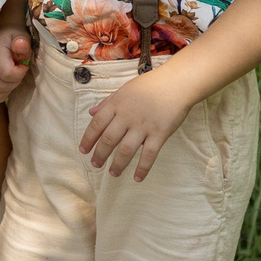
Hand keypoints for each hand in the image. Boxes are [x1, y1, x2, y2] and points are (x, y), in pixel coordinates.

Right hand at [0, 29, 32, 104]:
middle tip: (18, 71)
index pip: (6, 73)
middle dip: (14, 82)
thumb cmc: (13, 35)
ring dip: (6, 89)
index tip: (23, 66)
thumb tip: (20, 45)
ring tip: (11, 77)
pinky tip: (4, 84)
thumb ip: (23, 41)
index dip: (19, 73)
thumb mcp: (21, 34)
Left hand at [78, 68, 192, 179]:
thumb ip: (108, 102)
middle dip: (100, 154)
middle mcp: (127, 116)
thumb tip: (91, 113)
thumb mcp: (125, 89)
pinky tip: (137, 178)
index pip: (97, 124)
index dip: (88, 139)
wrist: (176, 83)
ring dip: (118, 164)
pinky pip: (149, 155)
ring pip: (126, 150)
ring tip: (113, 173)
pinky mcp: (160, 133)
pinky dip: (142, 168)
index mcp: (117, 104)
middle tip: (95, 164)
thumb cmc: (150, 85)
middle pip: (109, 139)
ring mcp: (144, 126)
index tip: (83, 151)